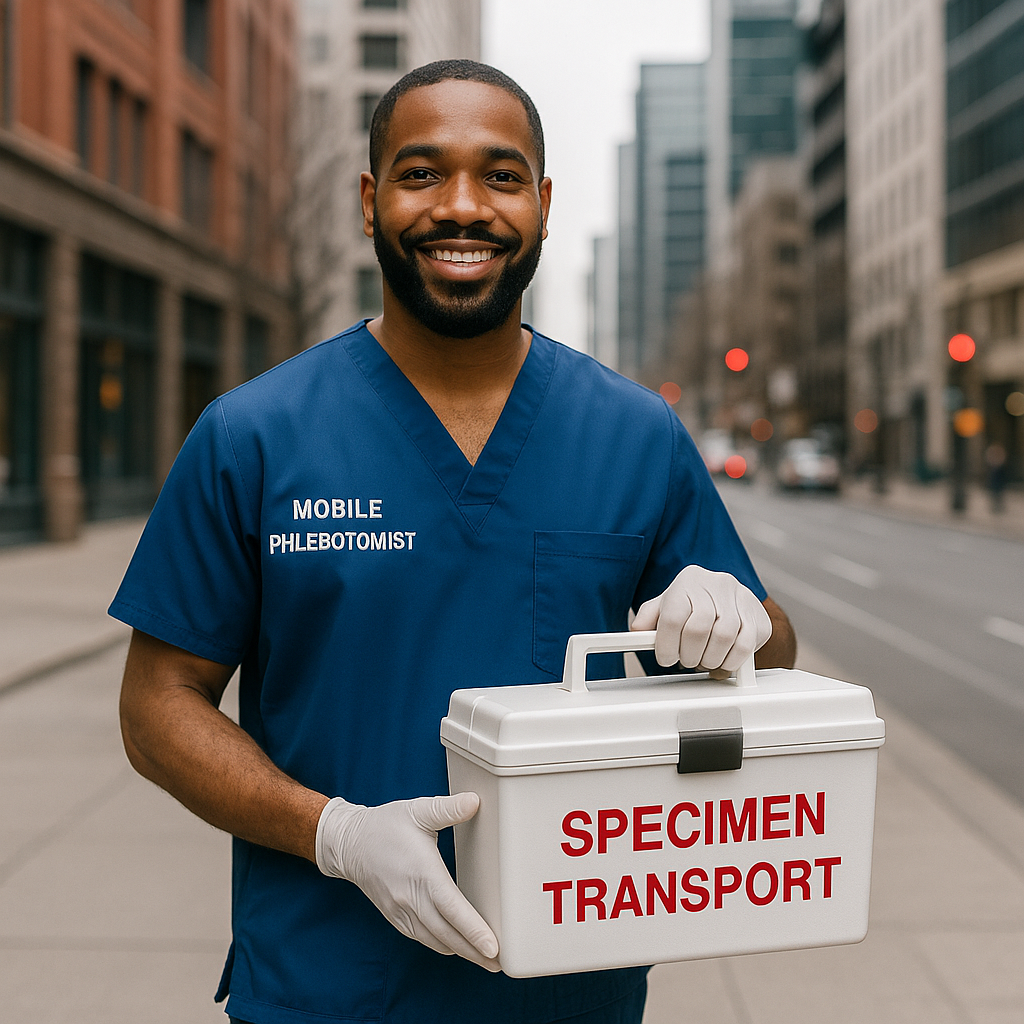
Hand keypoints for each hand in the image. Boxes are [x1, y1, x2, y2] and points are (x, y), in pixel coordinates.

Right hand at [316, 792, 499, 970]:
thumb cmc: (385, 825)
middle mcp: (411, 897)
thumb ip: (448, 808)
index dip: (473, 929)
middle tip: (501, 963)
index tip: (494, 946)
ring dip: (461, 952)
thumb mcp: (418, 810)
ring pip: (436, 941)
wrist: (349, 844)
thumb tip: (475, 801)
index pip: (451, 907)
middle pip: (447, 934)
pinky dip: (442, 945)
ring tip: (486, 960)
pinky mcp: (396, 916)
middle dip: (475, 951)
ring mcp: (402, 911)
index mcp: (421, 872)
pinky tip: (457, 947)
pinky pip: (423, 938)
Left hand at [632, 565, 771, 671]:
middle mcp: (717, 584)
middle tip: (686, 661)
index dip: (666, 644)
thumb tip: (636, 632)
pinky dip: (730, 662)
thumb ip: (649, 618)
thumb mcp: (666, 605)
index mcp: (689, 580)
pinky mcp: (759, 617)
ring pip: (724, 638)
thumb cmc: (692, 604)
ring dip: (709, 659)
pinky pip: (746, 647)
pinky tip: (722, 662)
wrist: (727, 598)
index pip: (673, 616)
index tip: (666, 658)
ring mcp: (741, 598)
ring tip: (703, 660)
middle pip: (698, 629)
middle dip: (688, 654)